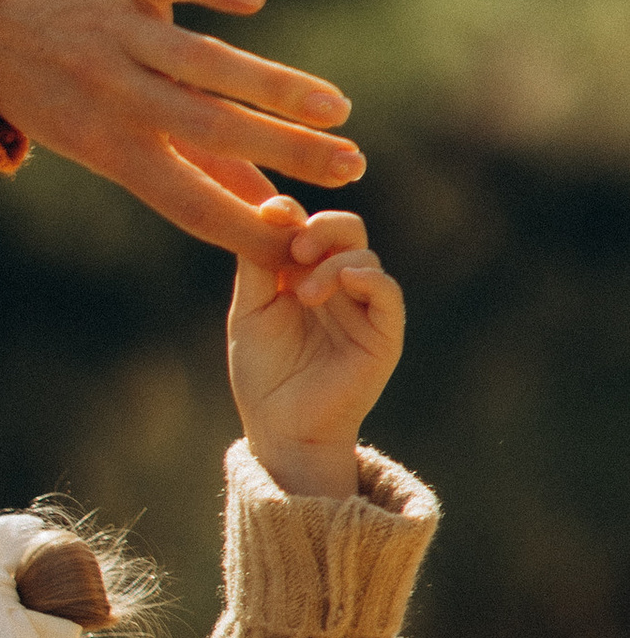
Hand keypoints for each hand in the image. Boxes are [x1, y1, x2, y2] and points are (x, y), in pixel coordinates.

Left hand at [0, 0, 361, 262]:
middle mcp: (119, 96)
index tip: (301, 247)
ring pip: (205, 64)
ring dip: (273, 85)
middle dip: (287, 152)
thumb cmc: (59, 86)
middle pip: (212, 132)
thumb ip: (186, 164)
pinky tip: (256, 0)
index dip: (243, 227)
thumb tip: (255, 203)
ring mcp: (122, 34)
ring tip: (335, 106)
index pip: (187, 202)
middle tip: (351, 167)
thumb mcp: (106, 138)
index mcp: (113, 149)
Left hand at [229, 203, 403, 498]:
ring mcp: (363, 306)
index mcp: (306, 275)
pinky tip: (346, 280)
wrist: (280, 431)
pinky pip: (387, 291)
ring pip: (364, 255)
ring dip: (334, 263)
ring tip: (305, 295)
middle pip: (346, 229)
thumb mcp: (249, 312)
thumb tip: (270, 207)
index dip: (293, 214)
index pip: (309, 227)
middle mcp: (339, 284)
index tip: (271, 212)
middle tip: (297, 247)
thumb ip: (258, 262)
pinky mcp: (383, 332)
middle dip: (323, 228)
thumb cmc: (262, 376)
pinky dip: (368, 277)